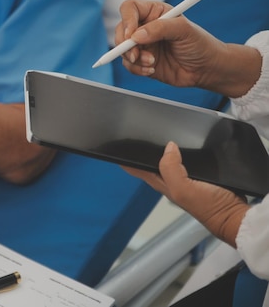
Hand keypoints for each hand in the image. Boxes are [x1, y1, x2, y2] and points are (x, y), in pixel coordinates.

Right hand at [115, 0, 260, 96]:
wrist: (207, 69)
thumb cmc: (200, 44)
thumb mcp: (184, 30)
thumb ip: (160, 28)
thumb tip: (136, 36)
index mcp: (155, 12)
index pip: (130, 8)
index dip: (127, 20)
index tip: (131, 35)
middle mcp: (145, 27)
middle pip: (121, 30)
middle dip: (125, 44)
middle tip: (134, 55)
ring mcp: (142, 44)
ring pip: (122, 49)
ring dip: (134, 59)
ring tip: (151, 63)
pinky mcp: (141, 61)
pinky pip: (128, 65)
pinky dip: (137, 69)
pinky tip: (151, 70)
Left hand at [121, 142, 248, 246]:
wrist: (235, 217)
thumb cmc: (208, 206)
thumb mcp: (183, 188)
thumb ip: (171, 168)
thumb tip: (169, 147)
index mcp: (164, 185)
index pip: (140, 171)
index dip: (127, 161)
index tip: (116, 147)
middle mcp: (173, 183)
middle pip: (154, 165)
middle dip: (145, 153)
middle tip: (139, 135)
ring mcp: (188, 181)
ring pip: (172, 162)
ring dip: (166, 152)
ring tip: (161, 134)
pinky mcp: (203, 178)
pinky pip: (190, 163)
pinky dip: (186, 154)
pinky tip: (189, 145)